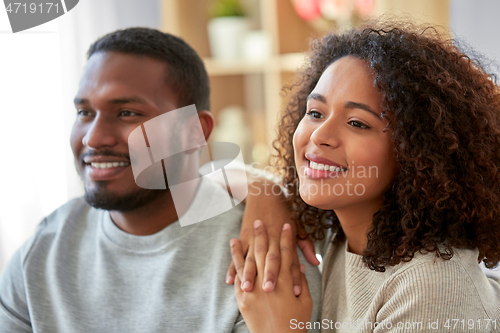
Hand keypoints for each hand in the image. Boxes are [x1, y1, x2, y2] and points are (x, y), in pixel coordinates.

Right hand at [226, 180, 314, 295]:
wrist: (266, 194)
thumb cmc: (285, 214)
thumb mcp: (298, 228)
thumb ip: (306, 246)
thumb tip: (316, 263)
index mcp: (285, 240)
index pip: (291, 261)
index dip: (294, 277)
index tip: (295, 292)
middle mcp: (271, 240)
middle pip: (270, 259)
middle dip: (269, 274)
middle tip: (268, 290)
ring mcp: (255, 239)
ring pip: (252, 258)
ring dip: (248, 274)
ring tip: (246, 288)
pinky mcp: (243, 238)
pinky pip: (237, 256)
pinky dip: (232, 268)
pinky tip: (229, 280)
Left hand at [232, 221, 312, 332]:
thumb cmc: (295, 324)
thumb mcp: (305, 303)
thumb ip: (302, 282)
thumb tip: (300, 267)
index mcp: (286, 283)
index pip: (287, 254)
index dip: (287, 238)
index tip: (286, 225)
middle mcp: (269, 283)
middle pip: (266, 252)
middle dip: (264, 235)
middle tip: (261, 220)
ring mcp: (254, 290)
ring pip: (249, 260)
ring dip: (248, 242)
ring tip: (245, 228)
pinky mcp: (243, 298)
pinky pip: (238, 274)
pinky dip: (235, 259)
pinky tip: (234, 246)